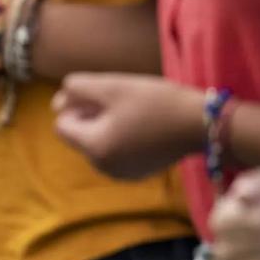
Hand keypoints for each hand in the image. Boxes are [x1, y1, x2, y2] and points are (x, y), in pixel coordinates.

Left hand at [53, 73, 203, 179]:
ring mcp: (122, 173)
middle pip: (78, 135)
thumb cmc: (154, 101)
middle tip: (117, 100)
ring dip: (104, 125)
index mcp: (94, 148)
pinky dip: (119, 137)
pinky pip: (114, 151)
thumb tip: (57, 102)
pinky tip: (141, 124)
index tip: (100, 95)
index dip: (75, 106)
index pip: (62, 125)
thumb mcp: (111, 86)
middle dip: (89, 116)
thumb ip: (76, 89)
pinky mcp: (138, 172)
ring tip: (131, 111)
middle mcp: (103, 167)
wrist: (202, 124)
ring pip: (96, 142)